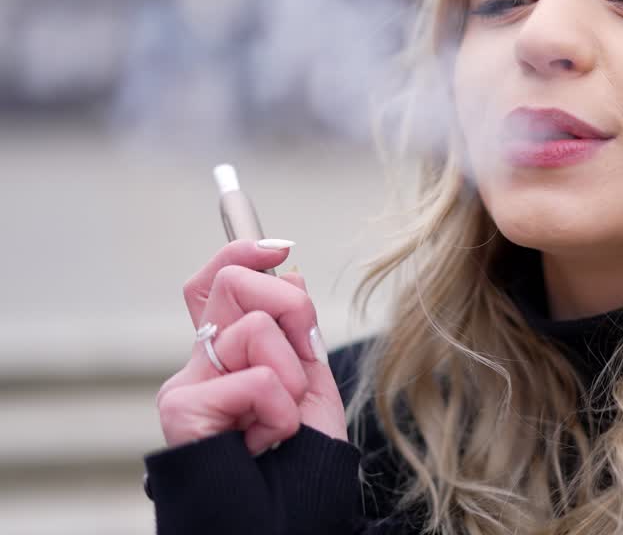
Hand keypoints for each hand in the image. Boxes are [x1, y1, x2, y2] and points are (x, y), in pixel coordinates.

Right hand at [154, 239, 347, 455]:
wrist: (285, 522)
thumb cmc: (298, 462)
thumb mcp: (310, 384)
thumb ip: (295, 331)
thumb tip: (288, 269)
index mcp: (228, 354)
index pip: (215, 282)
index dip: (241, 251)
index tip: (280, 246)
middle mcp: (198, 363)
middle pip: (233, 284)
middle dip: (289, 306)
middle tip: (300, 359)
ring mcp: (186, 385)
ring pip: (254, 328)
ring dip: (292, 377)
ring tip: (278, 423)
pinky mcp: (181, 409)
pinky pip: (256, 379)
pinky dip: (279, 412)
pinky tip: (265, 442)